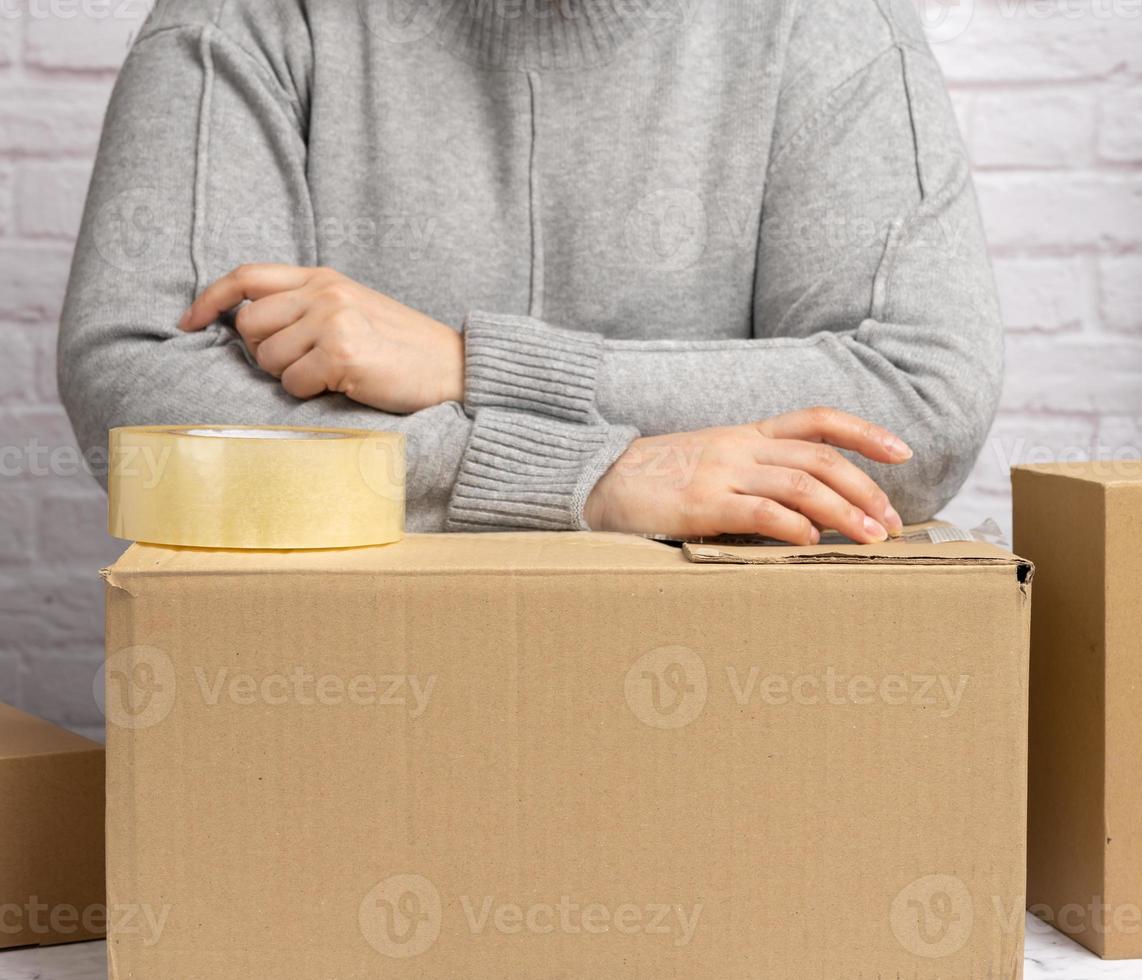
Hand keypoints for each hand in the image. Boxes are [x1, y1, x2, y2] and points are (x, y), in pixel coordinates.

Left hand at [178, 264, 463, 413]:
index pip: (246, 276)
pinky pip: (292, 384)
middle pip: (249, 326)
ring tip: (329, 375)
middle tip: (301, 365)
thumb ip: (305, 307)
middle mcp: (324, 292)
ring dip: (290, 378)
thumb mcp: (352, 309)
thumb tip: (248, 326)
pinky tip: (341, 386)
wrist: (452, 366)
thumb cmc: (401, 348)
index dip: (209, 300)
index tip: (188, 323)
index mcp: (323, 277)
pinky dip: (309, 393)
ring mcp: (333, 320)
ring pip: (267, 359)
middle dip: (264, 354)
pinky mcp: (342, 353)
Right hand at [584, 407, 911, 543]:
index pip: (817, 420)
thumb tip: (806, 512)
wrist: (597, 479)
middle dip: (865, 488)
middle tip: (891, 523)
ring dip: (844, 511)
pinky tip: (811, 541)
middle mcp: (740, 448)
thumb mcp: (711, 463)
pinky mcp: (700, 504)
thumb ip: (754, 476)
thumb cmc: (656, 480)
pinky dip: (791, 525)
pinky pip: (758, 510)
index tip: (903, 452)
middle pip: (820, 458)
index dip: (864, 432)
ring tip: (870, 538)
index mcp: (746, 435)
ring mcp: (721, 473)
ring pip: (800, 484)